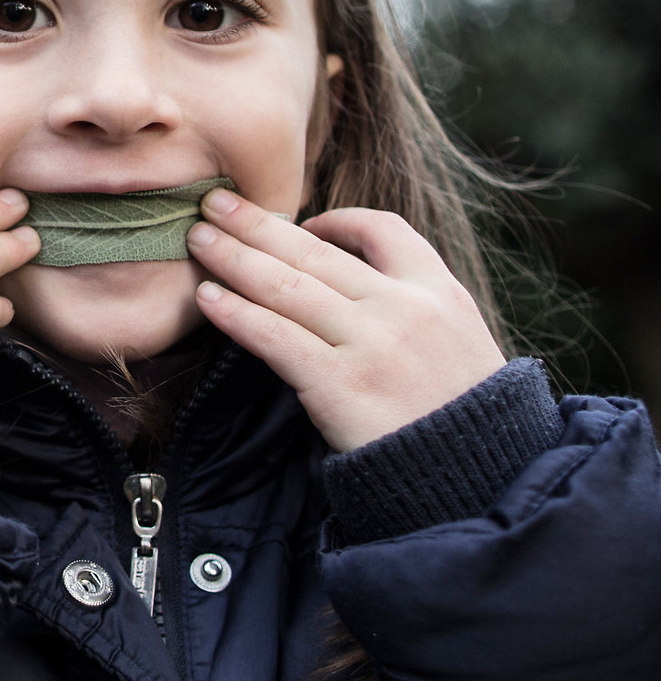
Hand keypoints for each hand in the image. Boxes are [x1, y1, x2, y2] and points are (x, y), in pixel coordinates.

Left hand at [187, 188, 504, 451]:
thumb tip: (355, 288)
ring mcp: (370, 343)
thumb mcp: (462, 344)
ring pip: (286, 286)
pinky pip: (275, 336)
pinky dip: (236, 313)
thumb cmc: (463, 419)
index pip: (385, 229)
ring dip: (233, 258)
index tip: (300, 220)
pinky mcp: (338, 383)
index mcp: (440, 291)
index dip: (336, 219)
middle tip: (214, 202)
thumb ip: (415, 311)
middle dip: (257, 224)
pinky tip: (208, 298)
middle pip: (315, 251)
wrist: (483, 478)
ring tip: (197, 239)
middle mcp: (403, 307)